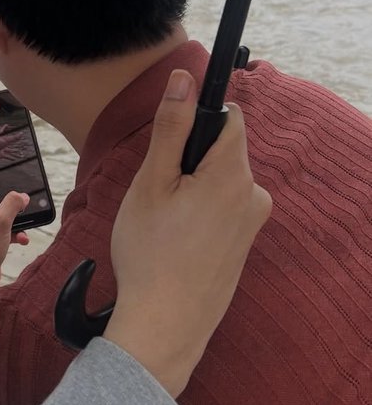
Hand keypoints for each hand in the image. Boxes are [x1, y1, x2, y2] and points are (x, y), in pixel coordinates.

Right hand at [105, 69, 271, 398]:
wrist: (164, 325)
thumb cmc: (150, 254)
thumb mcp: (151, 183)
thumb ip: (171, 127)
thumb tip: (184, 78)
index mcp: (234, 174)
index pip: (229, 117)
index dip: (194, 122)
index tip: (167, 146)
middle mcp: (254, 195)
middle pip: (221, 151)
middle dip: (187, 161)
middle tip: (154, 195)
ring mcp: (251, 224)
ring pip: (218, 181)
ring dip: (189, 190)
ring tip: (160, 223)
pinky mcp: (243, 246)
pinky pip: (220, 209)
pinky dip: (196, 215)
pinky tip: (173, 242)